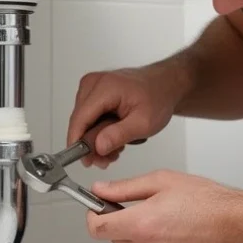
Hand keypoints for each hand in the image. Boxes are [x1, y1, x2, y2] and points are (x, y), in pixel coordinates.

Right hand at [66, 64, 185, 168]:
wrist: (165, 85)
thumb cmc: (158, 97)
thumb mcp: (144, 122)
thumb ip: (119, 135)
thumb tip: (98, 146)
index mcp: (105, 87)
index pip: (80, 118)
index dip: (78, 142)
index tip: (82, 159)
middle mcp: (94, 83)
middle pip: (80, 122)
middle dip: (91, 144)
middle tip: (106, 159)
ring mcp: (91, 86)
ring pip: (83, 122)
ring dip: (96, 139)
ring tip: (115, 148)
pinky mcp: (93, 92)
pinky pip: (88, 117)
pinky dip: (98, 130)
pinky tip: (112, 137)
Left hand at [85, 170, 242, 242]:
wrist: (235, 226)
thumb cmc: (206, 202)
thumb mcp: (162, 182)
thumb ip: (125, 188)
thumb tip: (100, 191)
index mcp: (140, 224)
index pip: (97, 228)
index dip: (93, 217)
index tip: (97, 210)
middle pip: (114, 240)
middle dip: (122, 225)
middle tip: (145, 212)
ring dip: (139, 240)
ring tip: (166, 225)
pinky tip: (174, 239)